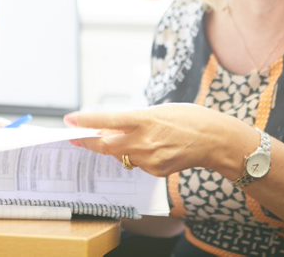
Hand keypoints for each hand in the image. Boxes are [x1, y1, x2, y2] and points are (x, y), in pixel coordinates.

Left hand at [65, 103, 242, 176]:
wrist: (214, 140)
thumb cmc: (188, 118)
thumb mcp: (159, 111)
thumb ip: (134, 121)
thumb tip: (111, 130)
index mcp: (145, 120)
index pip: (108, 121)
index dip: (86, 122)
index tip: (69, 120)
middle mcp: (144, 141)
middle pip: (106, 146)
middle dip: (88, 142)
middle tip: (75, 138)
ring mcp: (150, 159)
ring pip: (121, 156)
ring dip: (117, 148)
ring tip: (130, 137)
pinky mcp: (156, 171)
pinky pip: (137, 163)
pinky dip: (137, 155)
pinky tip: (154, 147)